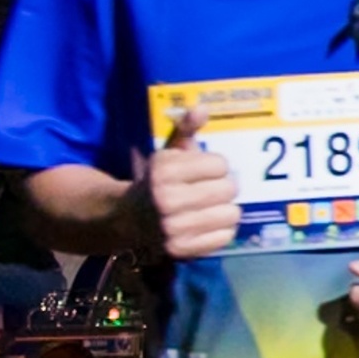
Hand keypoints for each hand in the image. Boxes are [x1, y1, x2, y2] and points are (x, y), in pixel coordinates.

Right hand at [139, 109, 237, 260]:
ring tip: (210, 207)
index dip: (216, 166)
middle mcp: (166, 199)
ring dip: (225, 209)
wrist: (127, 219)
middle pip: (229, 188)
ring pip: (231, 213)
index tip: (204, 170)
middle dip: (223, 186)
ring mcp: (173, 228)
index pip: (220, 164)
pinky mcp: (181, 250)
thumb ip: (186, 129)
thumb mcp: (167, 152)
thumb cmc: (157, 181)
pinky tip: (206, 223)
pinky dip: (222, 230)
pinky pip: (225, 237)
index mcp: (163, 171)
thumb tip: (202, 108)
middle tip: (211, 189)